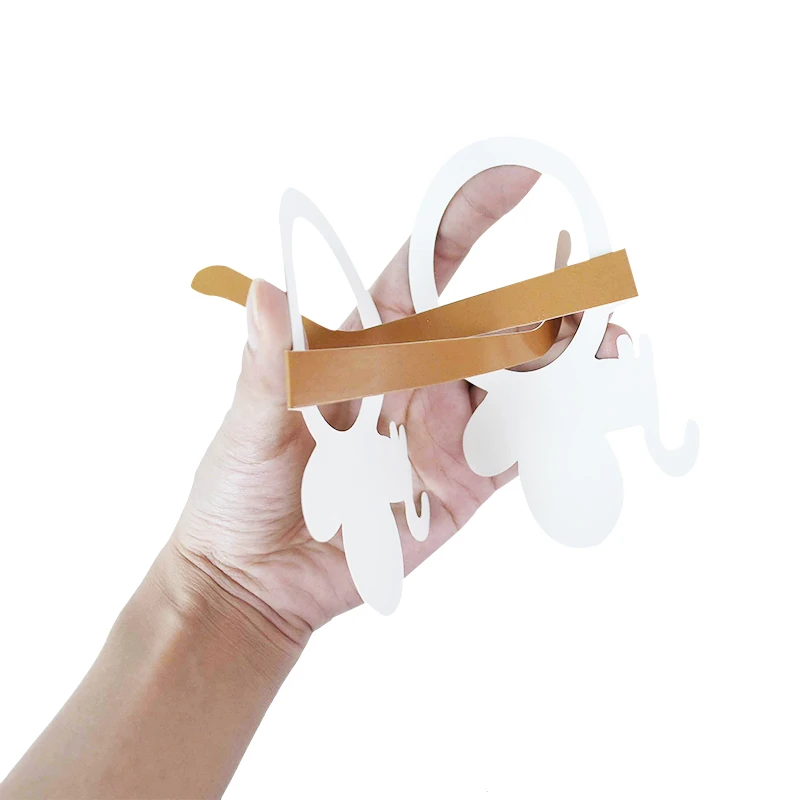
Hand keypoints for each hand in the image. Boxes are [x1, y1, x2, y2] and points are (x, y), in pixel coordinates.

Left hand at [171, 166, 625, 645]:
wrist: (255, 579)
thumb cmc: (240, 489)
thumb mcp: (251, 424)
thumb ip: (272, 367)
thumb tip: (268, 290)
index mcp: (366, 346)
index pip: (425, 268)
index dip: (470, 218)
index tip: (518, 176)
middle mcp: (415, 378)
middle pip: (491, 326)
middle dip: (545, 303)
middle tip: (595, 288)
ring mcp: (444, 431)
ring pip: (516, 387)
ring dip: (566, 367)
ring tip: (612, 351)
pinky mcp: (462, 484)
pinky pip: (517, 452)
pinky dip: (557, 433)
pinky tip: (590, 416)